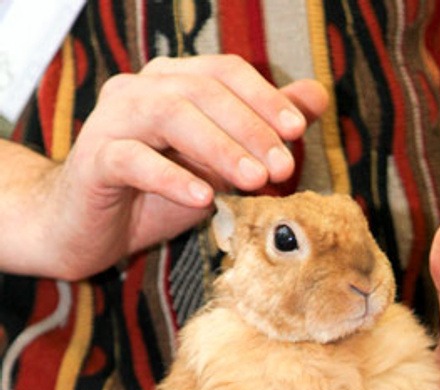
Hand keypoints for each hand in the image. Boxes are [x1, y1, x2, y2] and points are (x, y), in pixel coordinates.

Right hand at [15, 56, 327, 278]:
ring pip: (169, 115)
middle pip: (202, 90)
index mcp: (173, 82)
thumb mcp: (218, 166)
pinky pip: (133, 160)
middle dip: (250, 128)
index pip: (225, 72)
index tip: (298, 132)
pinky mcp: (94, 161)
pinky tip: (202, 199)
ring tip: (254, 181)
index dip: (264, 98)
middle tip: (283, 167)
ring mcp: (113, 121)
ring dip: (219, 147)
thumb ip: (262, 130)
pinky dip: (171, 177)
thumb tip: (316, 97)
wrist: (85, 229)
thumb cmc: (155, 195)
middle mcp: (141, 90)